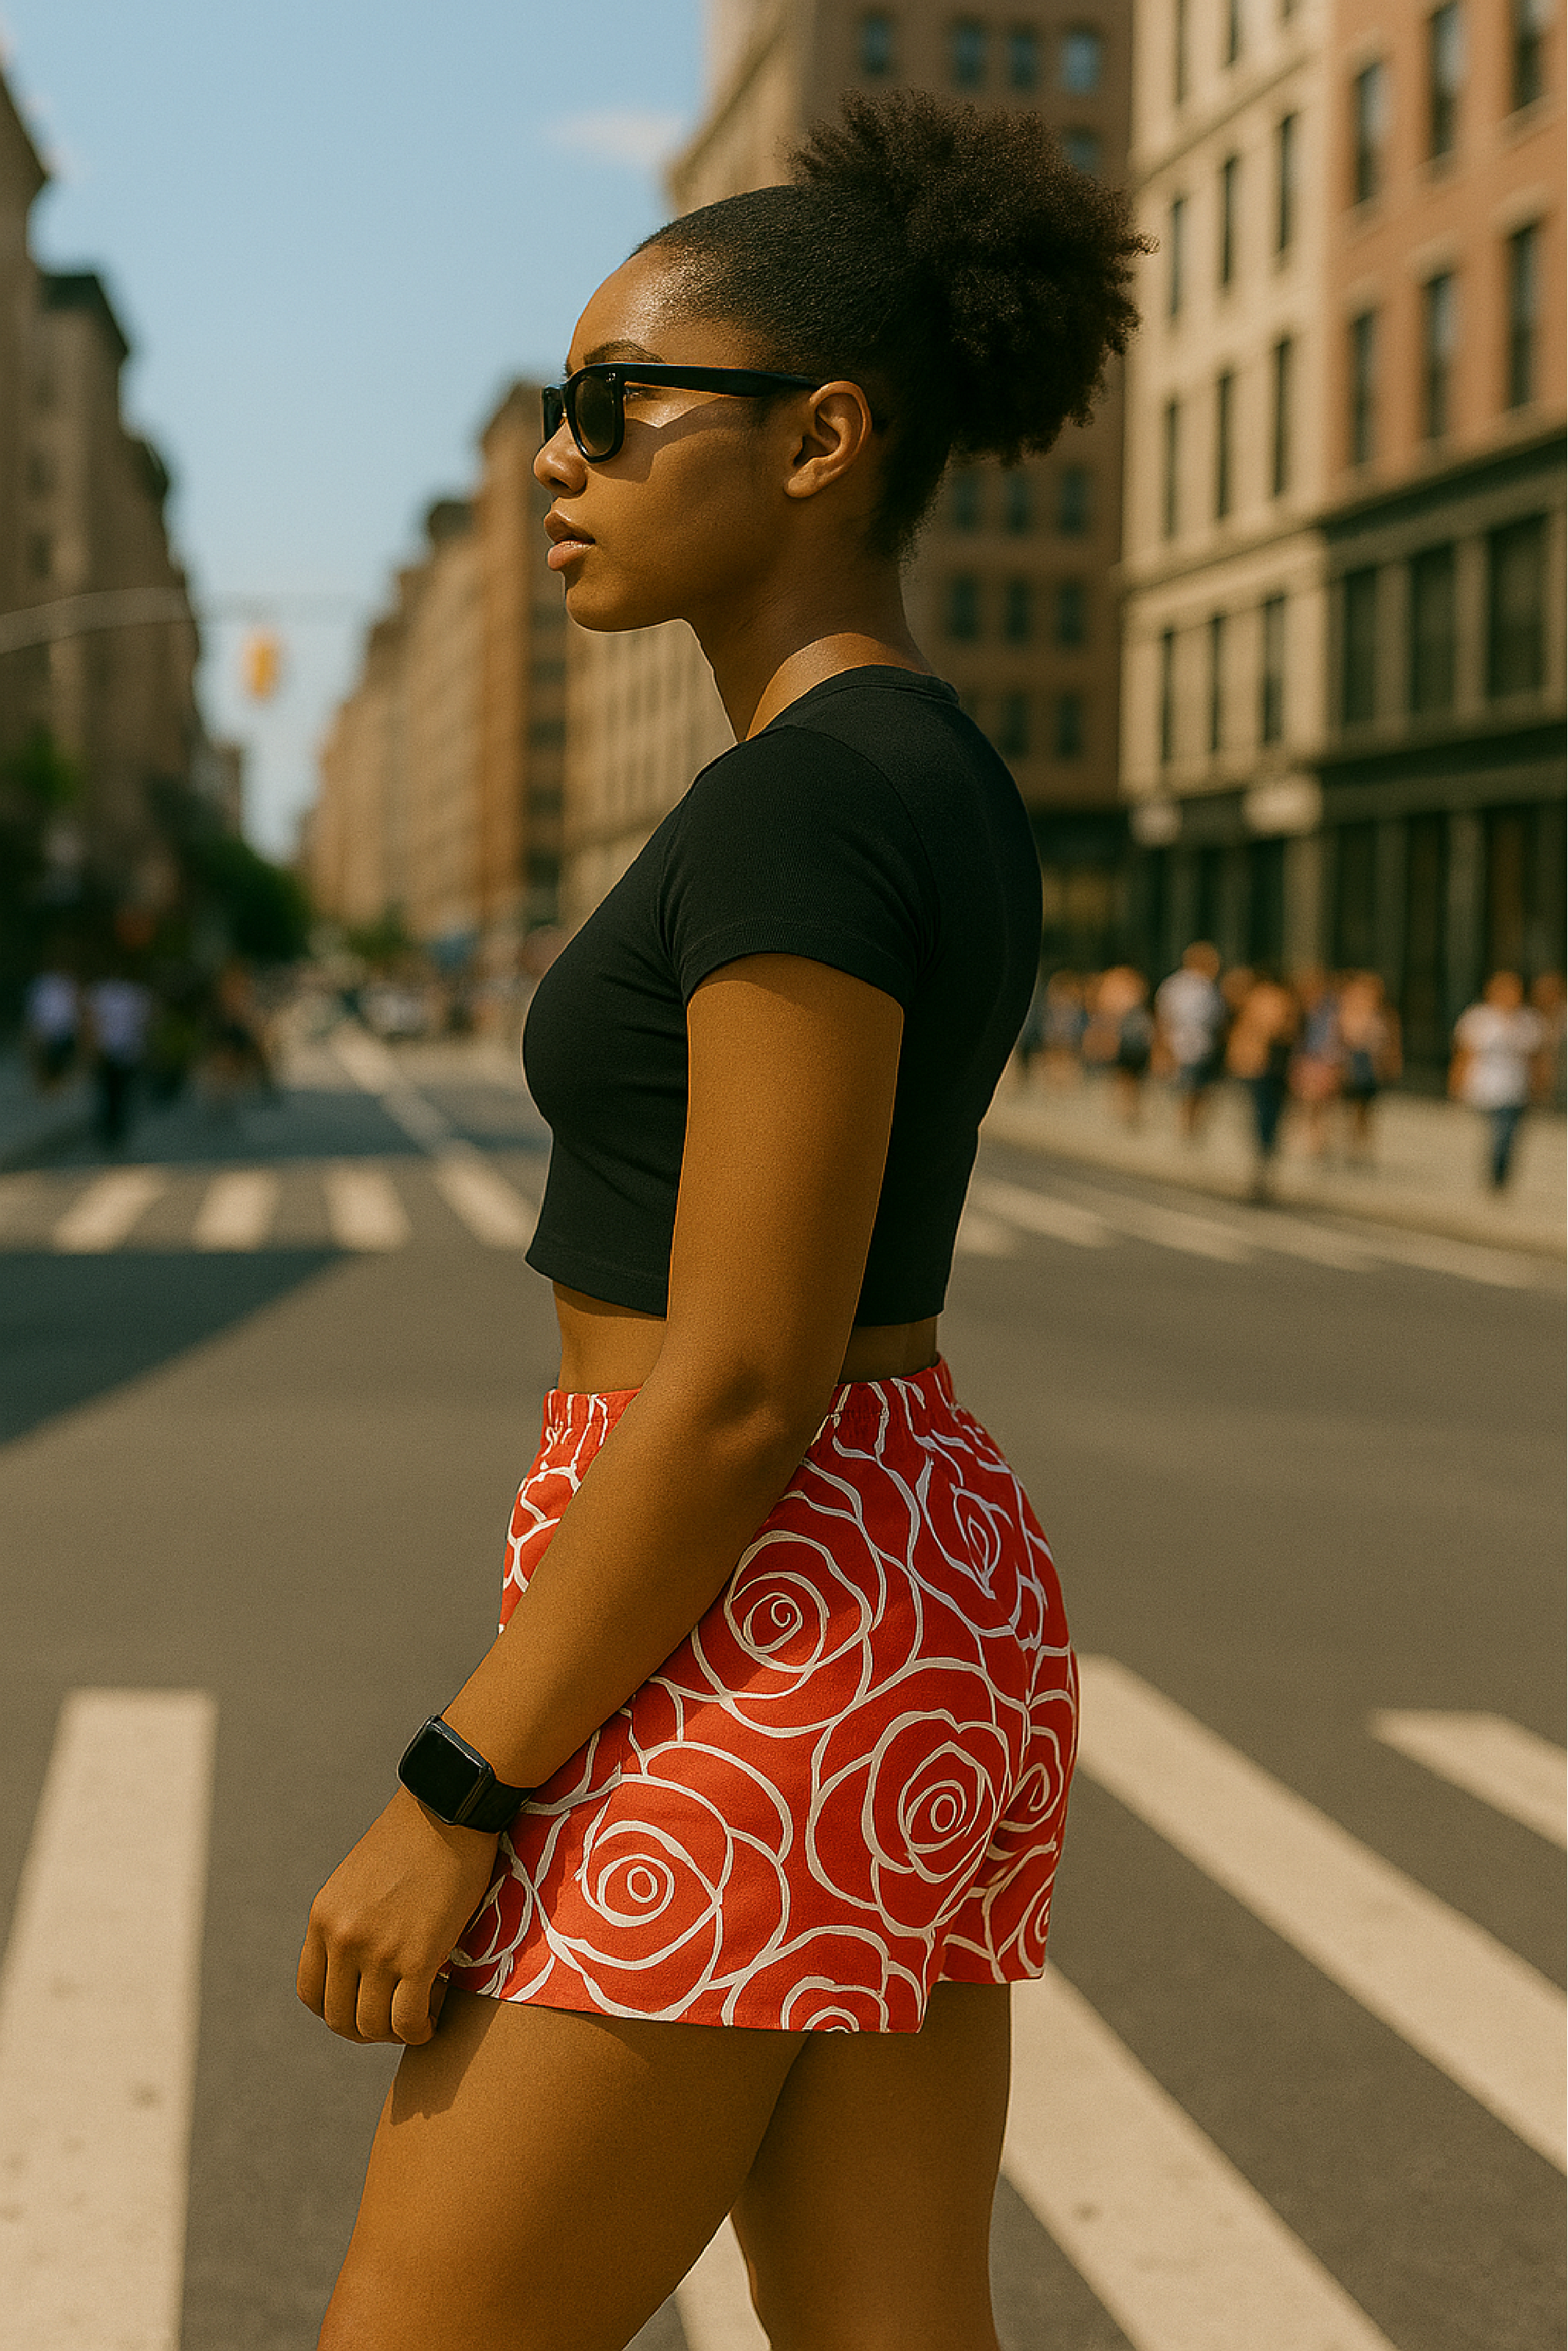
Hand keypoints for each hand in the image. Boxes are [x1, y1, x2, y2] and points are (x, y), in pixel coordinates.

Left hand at [297, 1785, 499, 2044]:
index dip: (337, 2011)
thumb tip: (362, 1966)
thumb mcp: (360, 1881)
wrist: (448, 1807)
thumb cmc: (415, 1838)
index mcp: (323, 1917)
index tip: (366, 2006)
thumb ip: (352, 1921)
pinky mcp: (418, 1956)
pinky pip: (409, 2020)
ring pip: (372, 2026)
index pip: (311, 1993)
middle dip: (367, 2030)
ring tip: (420, 2017)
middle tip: (396, 2020)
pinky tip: (436, 2016)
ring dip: (396, 2033)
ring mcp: (377, 1949)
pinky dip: (421, 2030)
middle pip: (338, 2018)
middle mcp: (341, 1938)